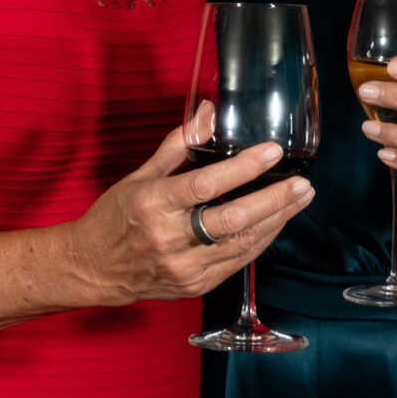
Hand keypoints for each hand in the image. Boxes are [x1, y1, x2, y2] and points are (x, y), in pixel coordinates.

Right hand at [70, 125, 313, 305]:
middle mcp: (170, 237)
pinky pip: (237, 263)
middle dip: (274, 200)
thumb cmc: (115, 216)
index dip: (244, 168)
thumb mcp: (139, 175)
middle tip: (302, 184)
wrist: (93, 268)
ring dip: (276, 221)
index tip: (272, 152)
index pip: (206, 183)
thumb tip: (208, 112)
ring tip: (299, 200)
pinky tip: (275, 223)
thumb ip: (178, 145)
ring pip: (241, 244)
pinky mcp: (194, 285)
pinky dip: (260, 242)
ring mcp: (184, 266)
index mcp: (154, 203)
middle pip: (233, 219)